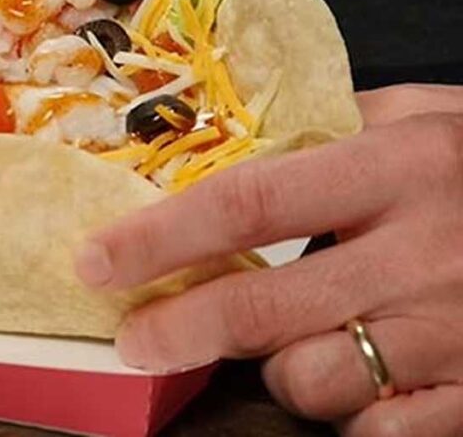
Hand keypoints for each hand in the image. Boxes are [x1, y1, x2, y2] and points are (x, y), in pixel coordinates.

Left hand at [75, 83, 462, 434]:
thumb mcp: (424, 119)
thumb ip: (332, 129)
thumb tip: (227, 144)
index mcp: (399, 168)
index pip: (251, 202)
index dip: (162, 236)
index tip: (97, 259)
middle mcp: (425, 254)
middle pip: (268, 306)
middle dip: (183, 329)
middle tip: (131, 340)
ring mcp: (457, 335)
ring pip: (316, 381)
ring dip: (278, 368)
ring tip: (289, 339)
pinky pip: (380, 433)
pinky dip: (349, 416)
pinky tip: (357, 380)